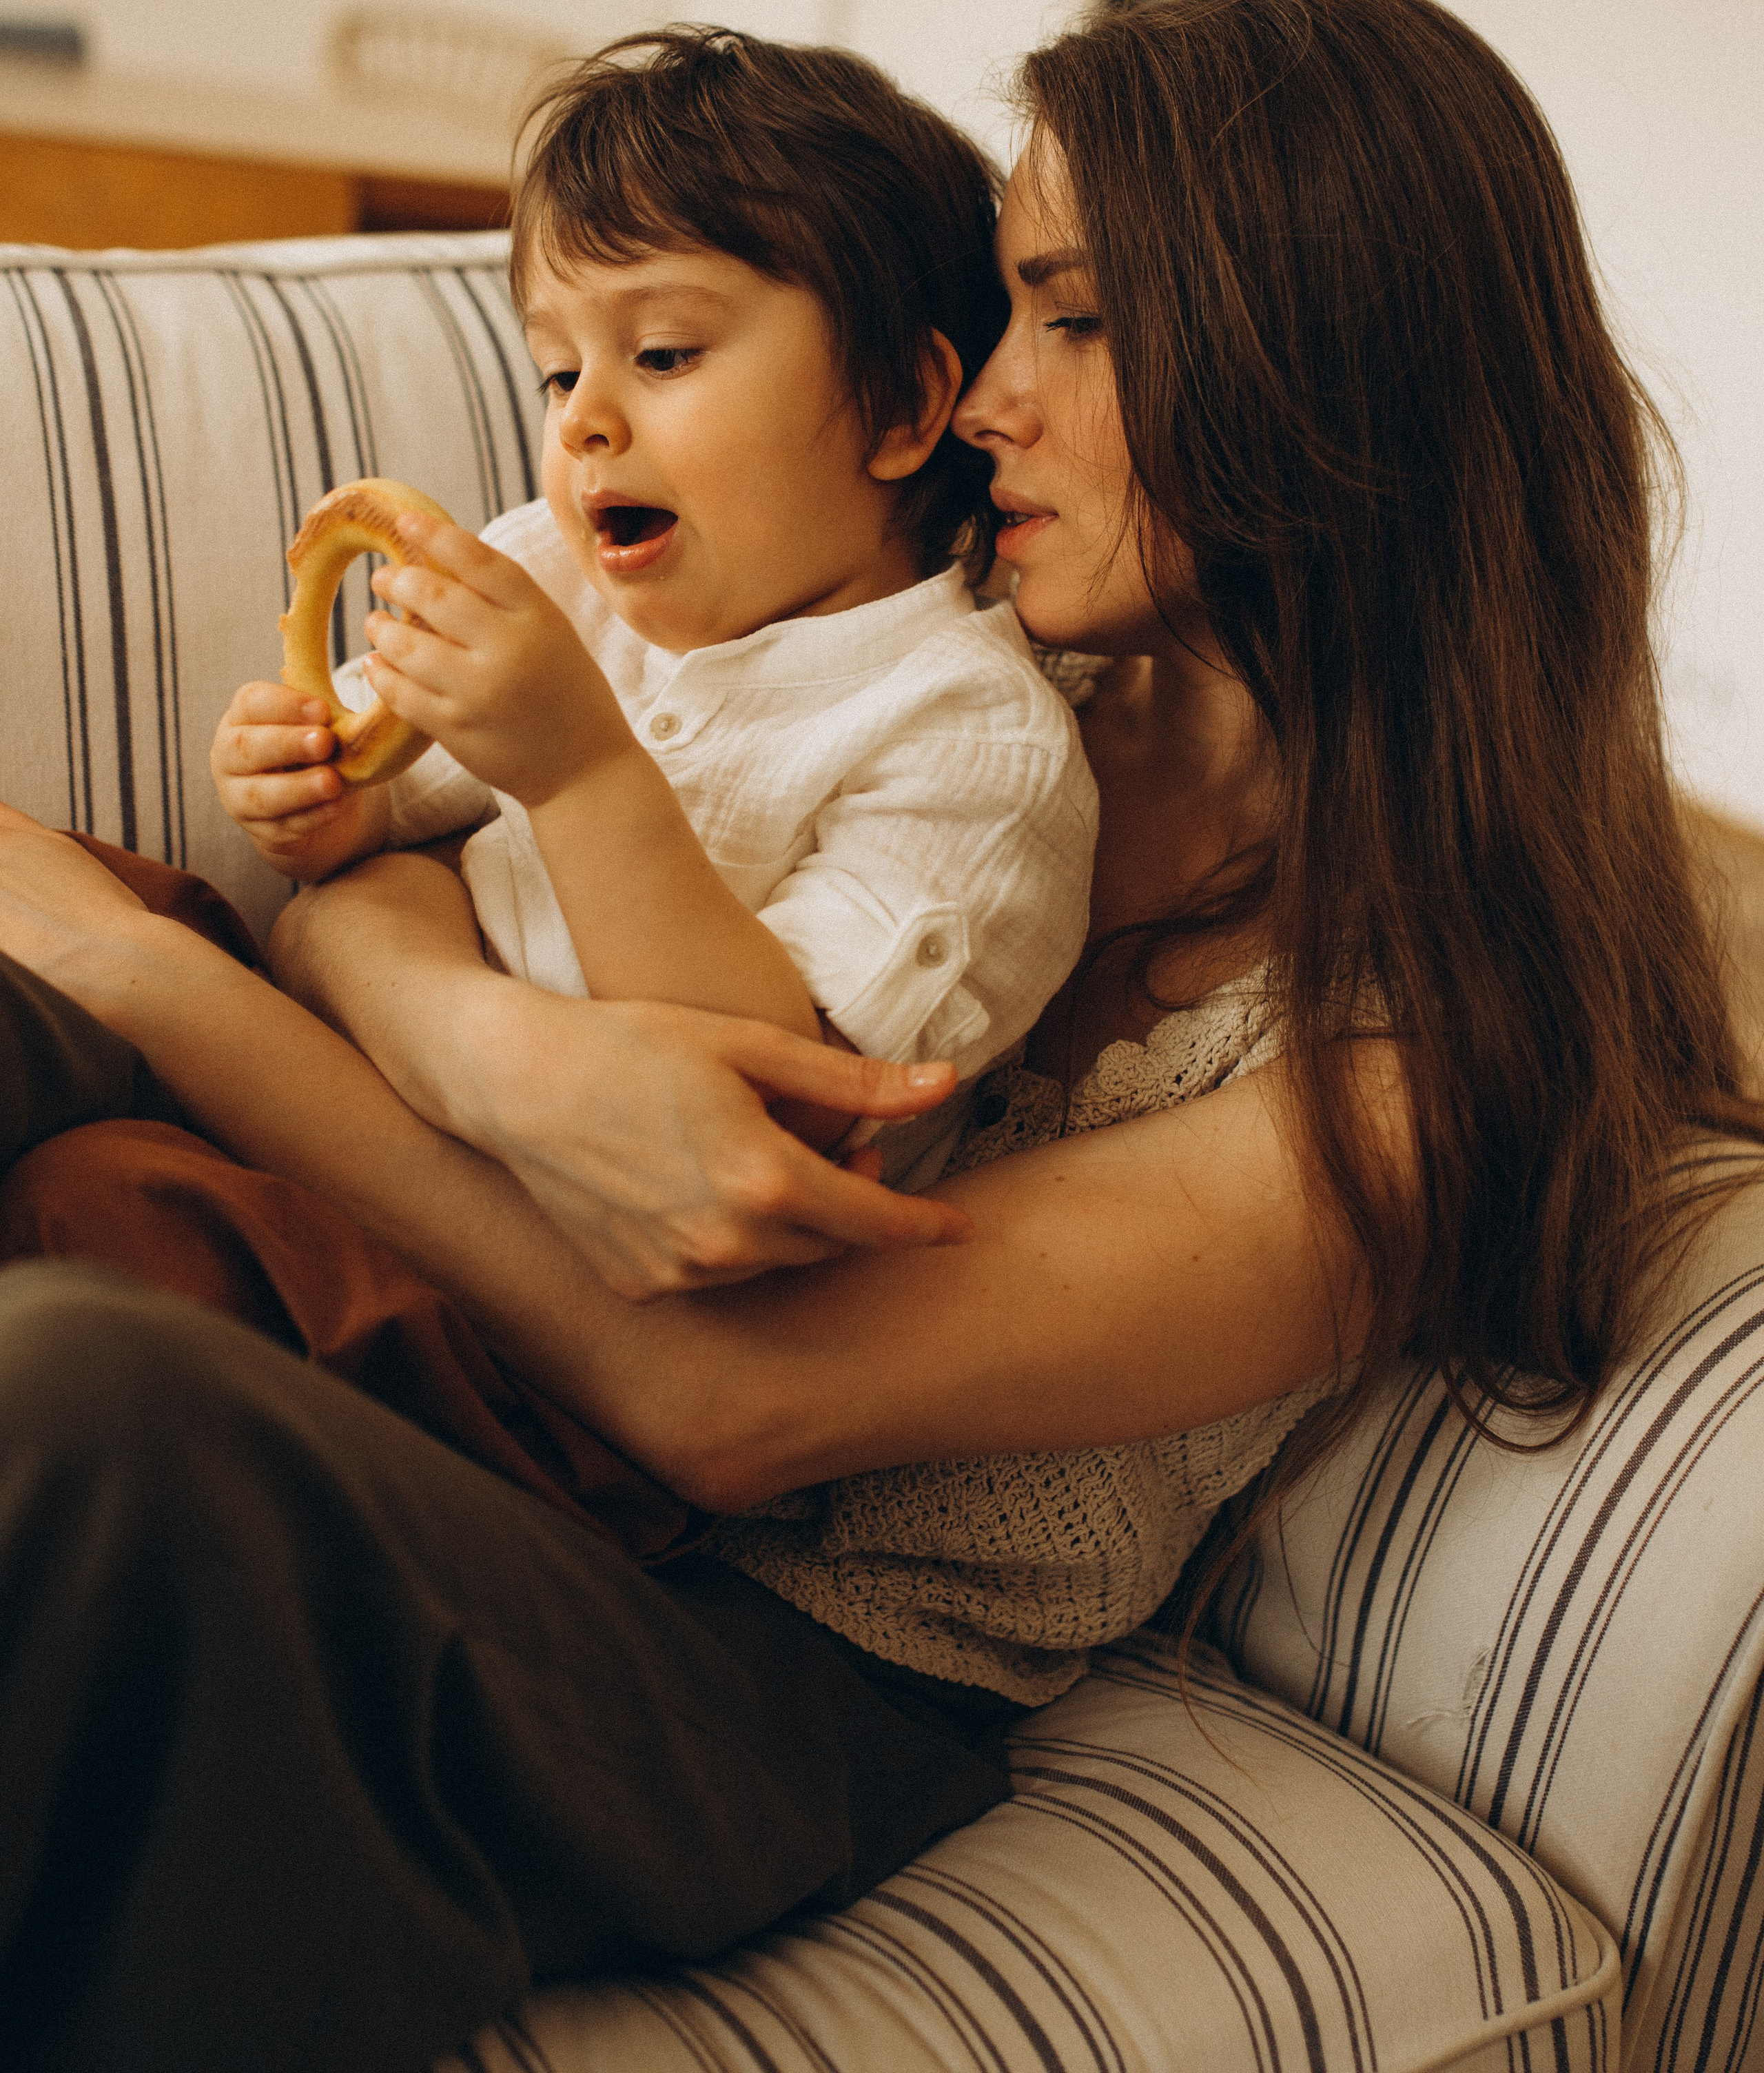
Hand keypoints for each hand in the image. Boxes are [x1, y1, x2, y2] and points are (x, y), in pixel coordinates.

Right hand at [209, 681, 381, 877]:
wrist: (308, 801)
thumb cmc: (313, 748)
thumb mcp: (317, 723)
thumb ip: (326, 708)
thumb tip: (375, 674)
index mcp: (243, 717)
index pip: (252, 703)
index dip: (285, 705)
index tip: (322, 709)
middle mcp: (229, 755)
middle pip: (247, 747)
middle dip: (288, 744)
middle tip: (325, 742)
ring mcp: (238, 796)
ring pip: (261, 794)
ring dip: (299, 788)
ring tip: (332, 782)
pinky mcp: (260, 830)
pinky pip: (283, 827)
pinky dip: (312, 818)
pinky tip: (336, 808)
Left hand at [363, 513, 628, 805]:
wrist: (585, 771)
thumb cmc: (567, 694)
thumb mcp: (553, 635)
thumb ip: (506, 601)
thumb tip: (439, 556)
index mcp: (538, 618)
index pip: (478, 560)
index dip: (435, 534)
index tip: (404, 522)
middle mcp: (509, 650)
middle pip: (433, 595)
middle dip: (397, 581)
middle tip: (385, 579)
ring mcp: (479, 692)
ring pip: (406, 645)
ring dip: (382, 627)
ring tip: (378, 623)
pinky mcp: (455, 729)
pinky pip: (400, 692)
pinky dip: (381, 673)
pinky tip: (378, 664)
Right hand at [474, 994, 975, 1299]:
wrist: (513, 1081)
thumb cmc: (633, 1044)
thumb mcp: (752, 1045)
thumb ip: (855, 1083)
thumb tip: (946, 1085)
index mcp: (765, 1181)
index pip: (876, 1223)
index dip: (925, 1227)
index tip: (961, 1230)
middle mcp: (726, 1242)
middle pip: (828, 1245)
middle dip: (857, 1211)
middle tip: (860, 1157)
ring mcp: (678, 1272)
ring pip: (774, 1262)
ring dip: (795, 1225)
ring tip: (780, 1163)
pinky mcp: (640, 1284)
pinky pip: (715, 1272)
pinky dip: (733, 1239)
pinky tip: (711, 1189)